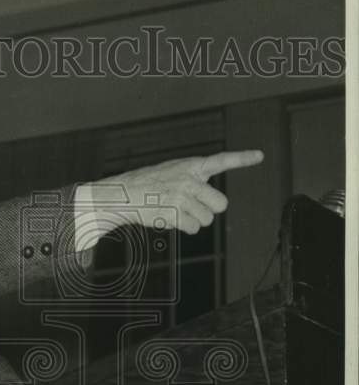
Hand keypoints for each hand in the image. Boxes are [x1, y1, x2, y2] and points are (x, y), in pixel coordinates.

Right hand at [93, 150, 263, 234]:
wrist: (124, 194)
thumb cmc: (149, 184)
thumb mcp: (173, 171)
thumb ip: (195, 179)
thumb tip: (213, 201)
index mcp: (191, 166)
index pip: (221, 160)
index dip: (242, 158)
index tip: (259, 156)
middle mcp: (189, 180)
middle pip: (221, 204)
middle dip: (211, 209)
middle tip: (195, 206)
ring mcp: (181, 197)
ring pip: (206, 220)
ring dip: (194, 220)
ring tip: (176, 211)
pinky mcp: (173, 213)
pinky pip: (193, 228)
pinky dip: (184, 228)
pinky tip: (170, 218)